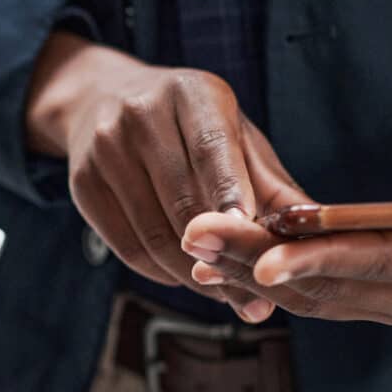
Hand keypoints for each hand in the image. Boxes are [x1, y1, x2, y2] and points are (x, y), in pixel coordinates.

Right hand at [25, 32, 304, 317]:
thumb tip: (310, 244)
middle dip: (221, 256)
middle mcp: (141, 115)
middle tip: (253, 297)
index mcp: (191, 94)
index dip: (231, 196)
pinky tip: (184, 276)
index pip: (214, 149)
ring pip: (154, 234)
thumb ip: (271, 188)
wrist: (102, 100)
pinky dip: (161, 272)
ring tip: (225, 297)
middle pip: (183, 203)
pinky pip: (127, 247)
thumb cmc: (187, 127)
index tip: (251, 237)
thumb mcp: (234, 137)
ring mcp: (104, 149)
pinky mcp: (81, 184)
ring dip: (192, 275)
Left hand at [181, 131, 391, 324]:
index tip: (261, 262)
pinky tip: (221, 268)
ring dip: (245, 274)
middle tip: (200, 235)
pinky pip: (309, 295)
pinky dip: (263, 281)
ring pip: (306, 297)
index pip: (366, 260)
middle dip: (253, 261)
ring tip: (197, 249)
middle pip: (321, 284)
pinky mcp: (371, 301)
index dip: (311, 260)